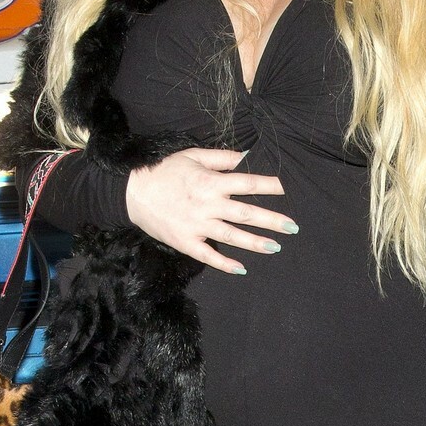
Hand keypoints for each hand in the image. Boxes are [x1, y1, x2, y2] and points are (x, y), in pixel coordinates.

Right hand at [126, 147, 298, 274]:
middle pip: (246, 213)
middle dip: (272, 220)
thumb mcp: (192, 156)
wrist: (132, 192)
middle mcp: (207, 205)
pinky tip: (242, 269)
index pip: (247, 183)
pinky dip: (224, 264)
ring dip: (255, 243)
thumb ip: (221, 157)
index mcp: (210, 182)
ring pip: (232, 236)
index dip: (270, 186)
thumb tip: (247, 155)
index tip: (288, 189)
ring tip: (276, 247)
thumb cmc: (164, 171)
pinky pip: (207, 256)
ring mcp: (196, 225)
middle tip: (293, 227)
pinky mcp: (185, 242)